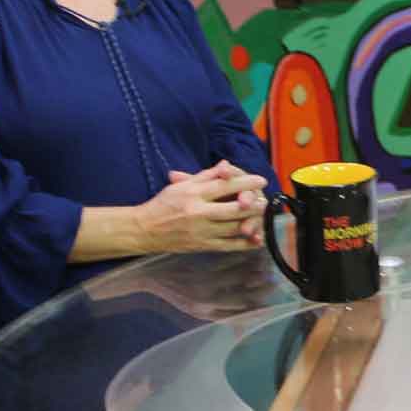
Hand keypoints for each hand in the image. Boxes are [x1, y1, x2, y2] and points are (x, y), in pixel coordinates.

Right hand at [145, 162, 266, 251]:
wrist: (144, 230)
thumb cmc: (162, 205)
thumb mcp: (181, 185)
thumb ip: (206, 176)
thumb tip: (226, 165)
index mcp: (193, 194)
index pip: (224, 186)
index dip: (245, 182)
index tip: (261, 180)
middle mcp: (198, 213)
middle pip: (233, 209)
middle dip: (253, 204)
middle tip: (266, 200)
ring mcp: (201, 231)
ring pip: (233, 228)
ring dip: (252, 222)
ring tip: (264, 217)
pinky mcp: (202, 246)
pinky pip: (228, 245)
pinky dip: (244, 244)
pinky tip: (256, 239)